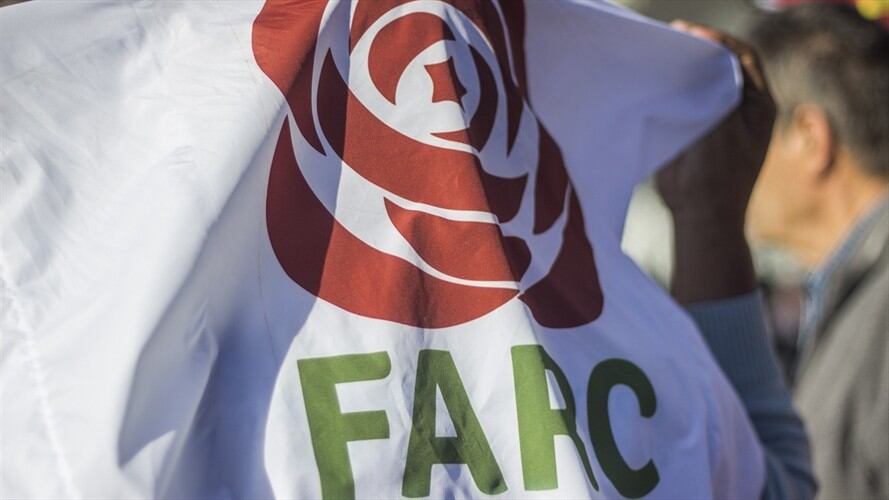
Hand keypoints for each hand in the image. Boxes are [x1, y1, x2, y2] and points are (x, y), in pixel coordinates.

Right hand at [656, 21, 776, 303]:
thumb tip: (704, 56)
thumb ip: (717, 89)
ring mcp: (718, 121)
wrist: (702, 218)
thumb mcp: (722, 126)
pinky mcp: (695, 133)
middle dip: (698, 49)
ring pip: (702, 83)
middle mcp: (741, 109)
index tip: (690, 33)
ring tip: (660, 57)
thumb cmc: (718, 177)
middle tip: (670, 38)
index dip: (717, 39)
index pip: (742, 56)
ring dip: (683, 69)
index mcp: (758, 105)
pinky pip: (686, 102)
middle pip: (722, 66)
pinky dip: (673, 90)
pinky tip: (655, 84)